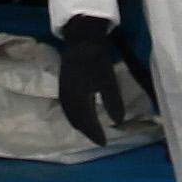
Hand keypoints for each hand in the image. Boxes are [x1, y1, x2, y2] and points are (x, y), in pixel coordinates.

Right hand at [57, 16, 127, 145]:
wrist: (81, 39)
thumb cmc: (96, 59)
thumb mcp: (108, 81)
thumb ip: (113, 102)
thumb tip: (118, 122)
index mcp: (78, 99)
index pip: (86, 123)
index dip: (95, 134)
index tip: (104, 143)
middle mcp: (67, 99)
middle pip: (76, 121)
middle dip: (87, 132)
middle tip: (98, 139)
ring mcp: (63, 91)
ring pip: (70, 115)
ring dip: (80, 124)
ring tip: (90, 130)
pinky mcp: (63, 85)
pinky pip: (67, 107)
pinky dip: (75, 116)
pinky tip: (81, 114)